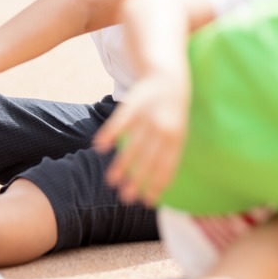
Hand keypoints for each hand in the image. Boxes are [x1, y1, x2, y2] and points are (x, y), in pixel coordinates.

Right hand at [93, 70, 189, 205]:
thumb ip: (168, 152)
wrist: (169, 76)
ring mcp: (147, 116)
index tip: (147, 201)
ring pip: (132, 145)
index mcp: (177, 137)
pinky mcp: (133, 104)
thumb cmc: (172, 111)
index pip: (167, 166)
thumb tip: (160, 182)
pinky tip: (99, 148)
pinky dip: (109, 135)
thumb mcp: (178, 130)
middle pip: (148, 159)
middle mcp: (163, 128)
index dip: (157, 184)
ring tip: (111, 181)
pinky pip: (120, 122)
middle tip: (126, 198)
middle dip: (137, 180)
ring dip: (121, 165)